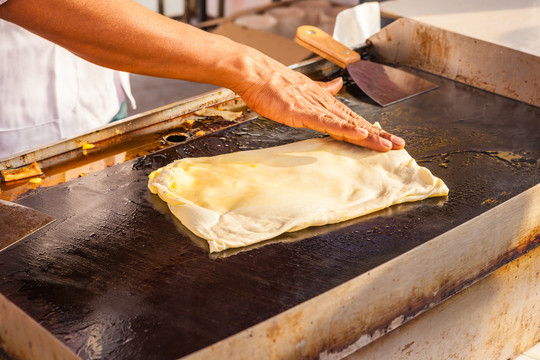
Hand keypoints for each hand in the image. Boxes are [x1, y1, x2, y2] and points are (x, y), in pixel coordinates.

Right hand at [233, 56, 404, 151]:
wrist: (256, 74)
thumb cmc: (273, 84)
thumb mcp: (302, 89)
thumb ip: (322, 90)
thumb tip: (336, 85)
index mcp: (324, 101)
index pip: (352, 118)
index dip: (371, 129)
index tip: (387, 138)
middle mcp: (324, 104)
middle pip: (356, 122)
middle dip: (378, 135)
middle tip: (399, 145)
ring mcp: (315, 108)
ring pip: (347, 124)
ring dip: (369, 135)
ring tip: (387, 145)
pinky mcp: (304, 112)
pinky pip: (328, 123)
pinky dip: (345, 128)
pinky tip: (360, 133)